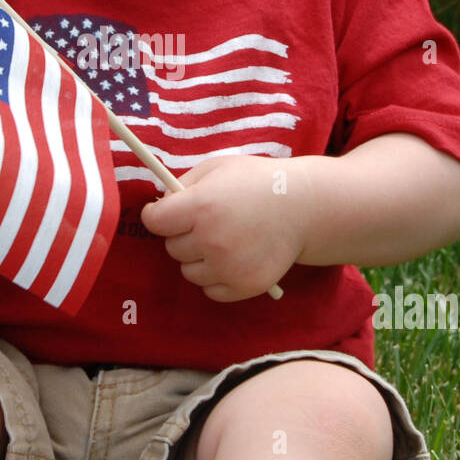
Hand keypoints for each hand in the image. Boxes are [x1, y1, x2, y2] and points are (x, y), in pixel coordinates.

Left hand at [140, 155, 314, 301]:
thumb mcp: (216, 169)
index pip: (155, 221)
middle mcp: (211, 240)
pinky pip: (210, 290)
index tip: (163, 213)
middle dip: (182, 234)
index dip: (157, 215)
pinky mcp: (243, 287)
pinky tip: (233, 258)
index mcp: (201, 207)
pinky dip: (216, 278)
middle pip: (171, 247)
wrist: (304, 207)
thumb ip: (182, 186)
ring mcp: (228, 267)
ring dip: (198, 258)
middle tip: (206, 223)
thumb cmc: (256, 183)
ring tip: (224, 240)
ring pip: (188, 271)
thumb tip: (158, 208)